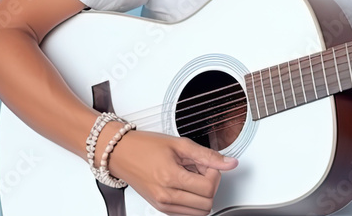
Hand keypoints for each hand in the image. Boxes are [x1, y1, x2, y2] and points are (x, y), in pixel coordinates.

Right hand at [103, 126, 237, 215]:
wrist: (121, 154)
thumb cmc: (145, 146)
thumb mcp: (180, 144)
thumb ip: (207, 155)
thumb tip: (230, 162)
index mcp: (171, 178)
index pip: (209, 188)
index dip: (215, 174)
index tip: (208, 164)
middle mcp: (166, 196)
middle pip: (207, 203)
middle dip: (210, 185)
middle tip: (201, 170)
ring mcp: (163, 205)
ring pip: (200, 212)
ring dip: (202, 194)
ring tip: (192, 176)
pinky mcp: (161, 208)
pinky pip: (187, 213)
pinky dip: (193, 200)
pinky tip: (185, 184)